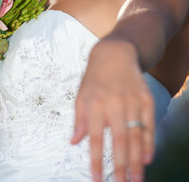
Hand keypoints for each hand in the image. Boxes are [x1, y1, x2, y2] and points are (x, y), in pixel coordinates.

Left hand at [71, 40, 154, 181]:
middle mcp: (114, 104)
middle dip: (120, 166)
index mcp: (94, 104)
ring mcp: (132, 102)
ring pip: (136, 136)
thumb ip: (79, 120)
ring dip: (137, 161)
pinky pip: (149, 125)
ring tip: (136, 180)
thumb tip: (74, 142)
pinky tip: (147, 158)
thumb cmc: (95, 78)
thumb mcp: (81, 95)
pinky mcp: (146, 100)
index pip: (94, 138)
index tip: (97, 180)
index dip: (96, 160)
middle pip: (118, 141)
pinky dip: (149, 143)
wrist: (115, 54)